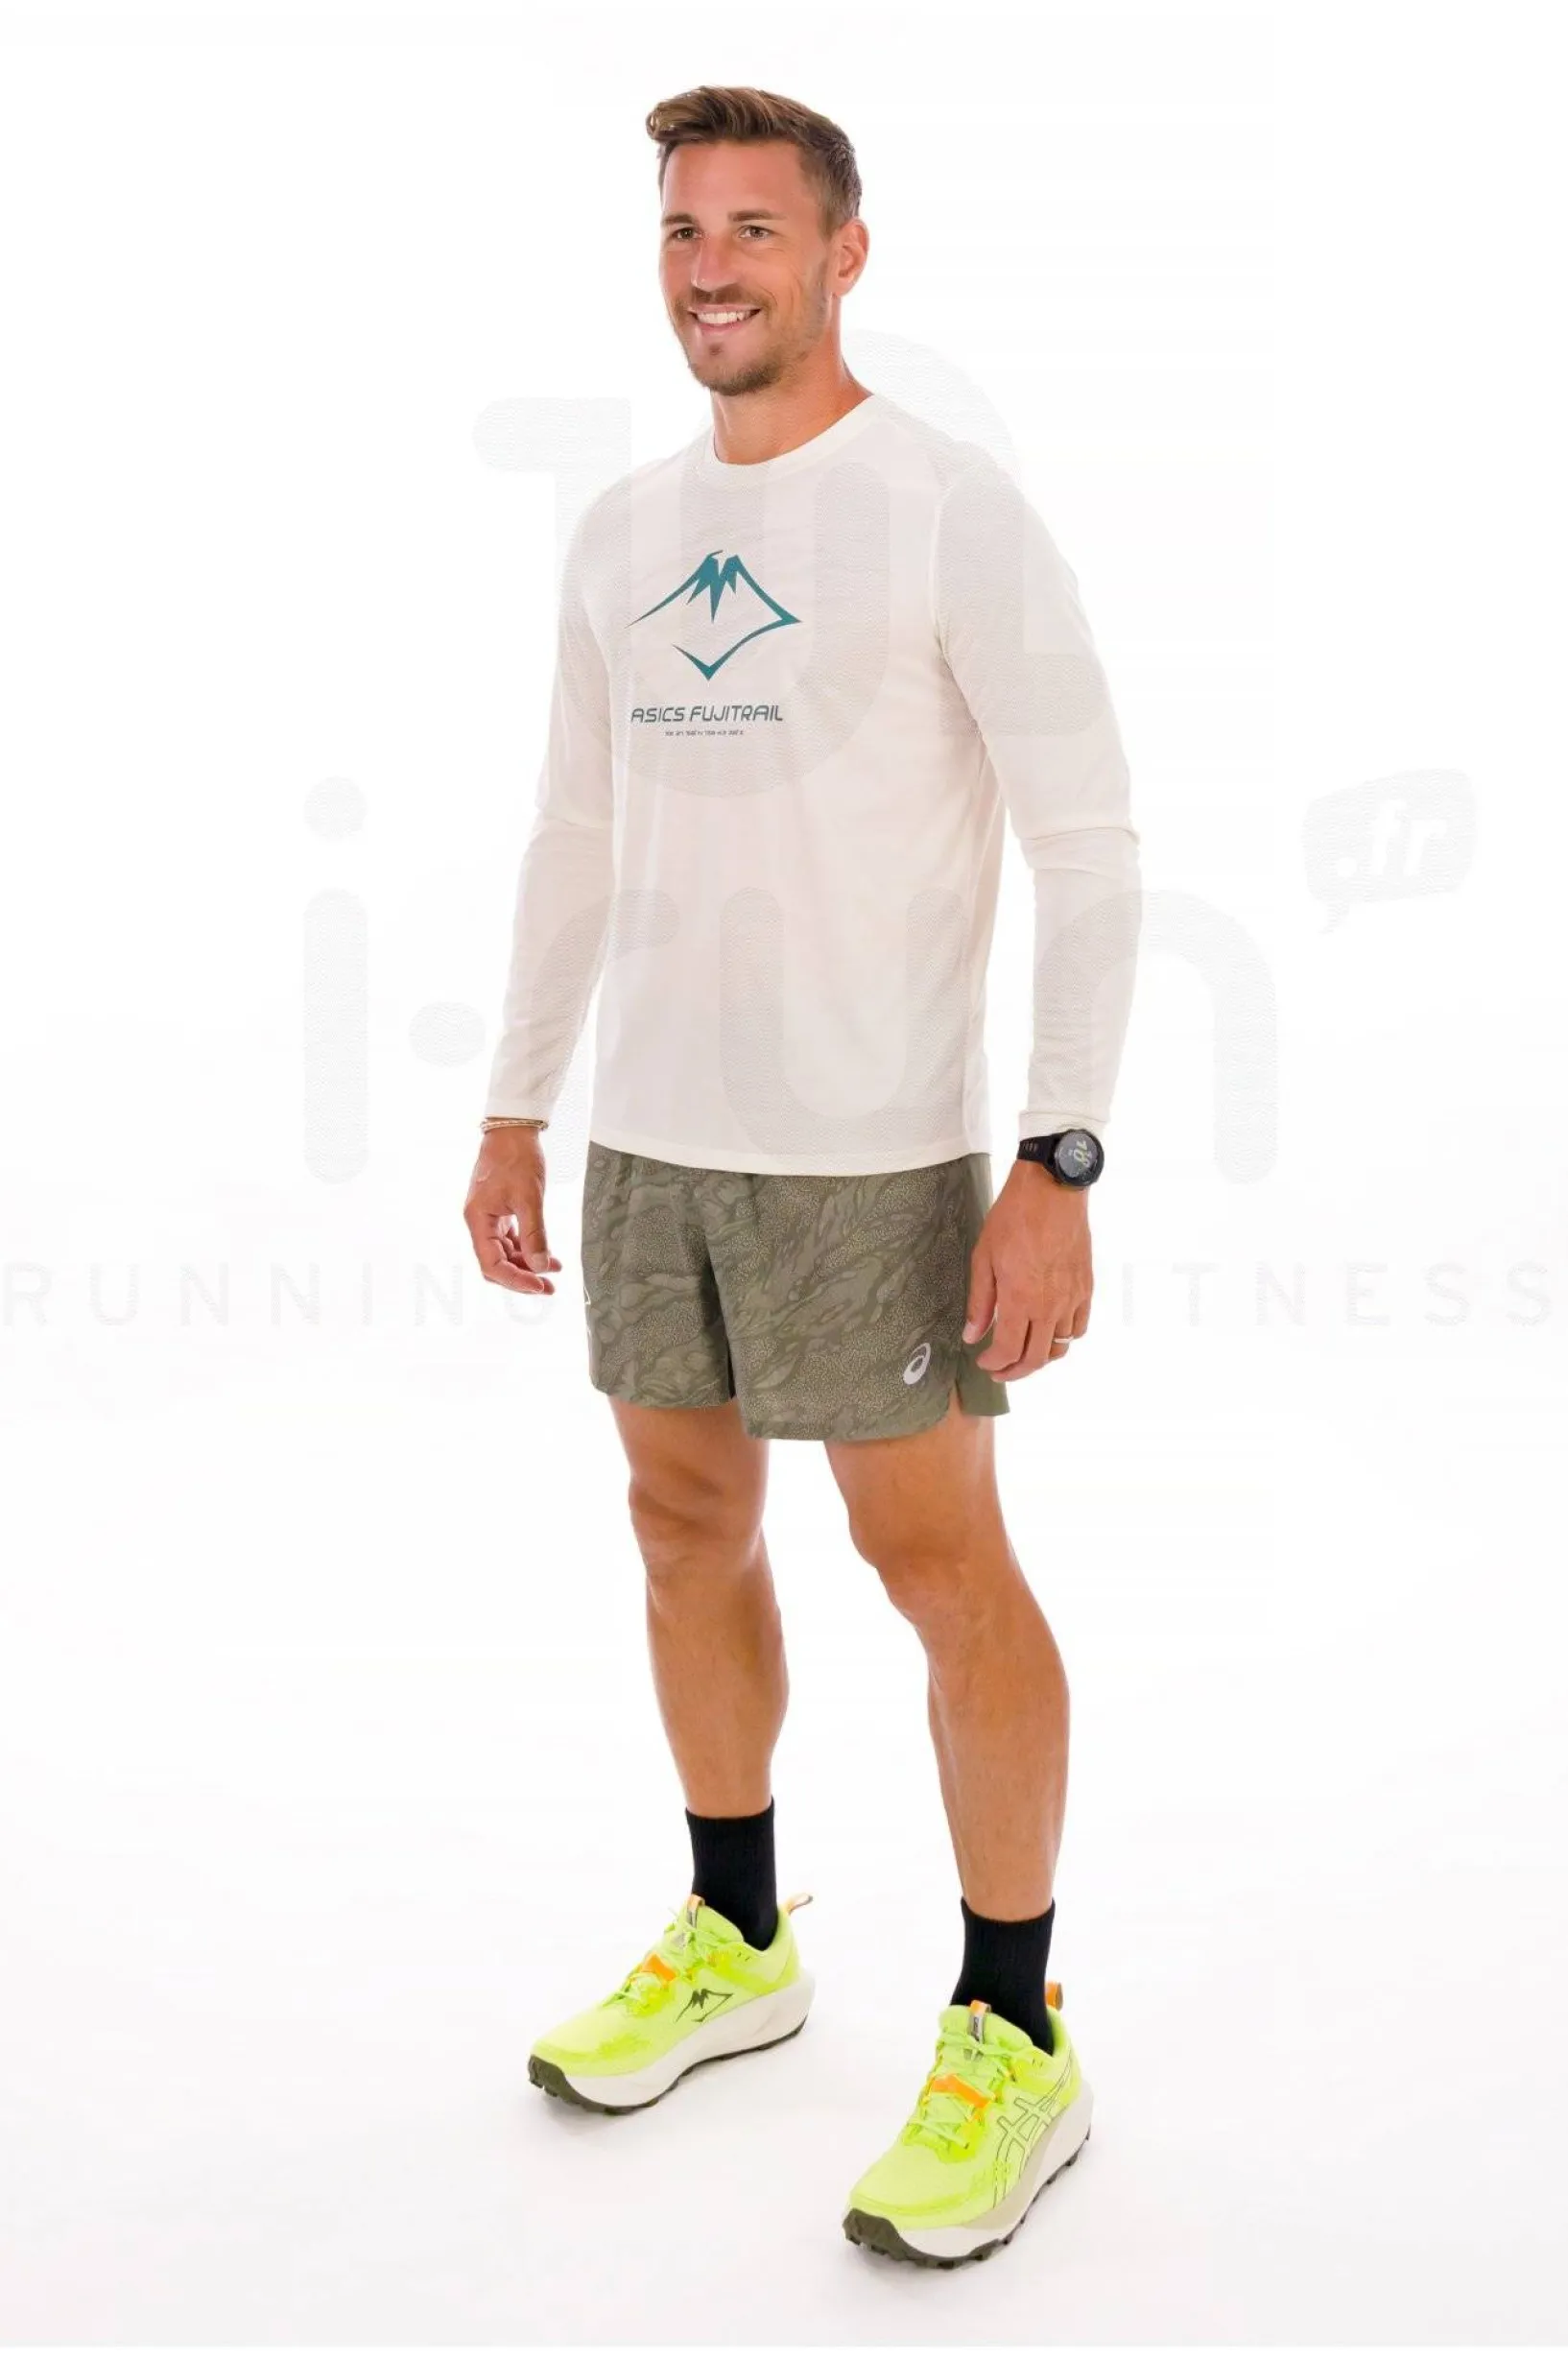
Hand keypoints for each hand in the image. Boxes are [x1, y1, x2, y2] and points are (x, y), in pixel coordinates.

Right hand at [463, 1128, 563, 1296]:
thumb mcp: (529, 1198)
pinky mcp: (500, 1212)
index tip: (539, 1286)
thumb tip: (540, 1266)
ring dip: (528, 1265)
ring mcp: (489, 1218)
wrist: (513, 1130)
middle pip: (497, 1264)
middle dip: (522, 1277)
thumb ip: (535, 1235)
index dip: (515, 1280)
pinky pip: (511, 1240)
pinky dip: (528, 1249)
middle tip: (548, 1288)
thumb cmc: (516, 1157)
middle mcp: (480, 1222)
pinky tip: (547, 1256)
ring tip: (553, 1271)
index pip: (492, 1264)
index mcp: (478, 1220)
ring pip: (506, 1253)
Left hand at [961, 1158, 1091, 1379]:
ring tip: (1024, 1352)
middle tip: (1000, 1370)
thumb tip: (972, 1335)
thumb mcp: (984, 1257)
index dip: (995, 1364)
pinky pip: (1080, 1327)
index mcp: (1021, 1301)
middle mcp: (1050, 1306)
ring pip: (1060, 1347)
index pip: (1009, 1351)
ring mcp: (1072, 1298)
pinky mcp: (1086, 1287)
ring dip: (1041, 1357)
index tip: (984, 1361)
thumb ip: (980, 1302)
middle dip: (1015, 1371)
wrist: (1053, 1190)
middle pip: (1036, 1358)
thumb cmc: (1014, 1218)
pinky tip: (1051, 1332)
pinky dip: (1065, 1338)